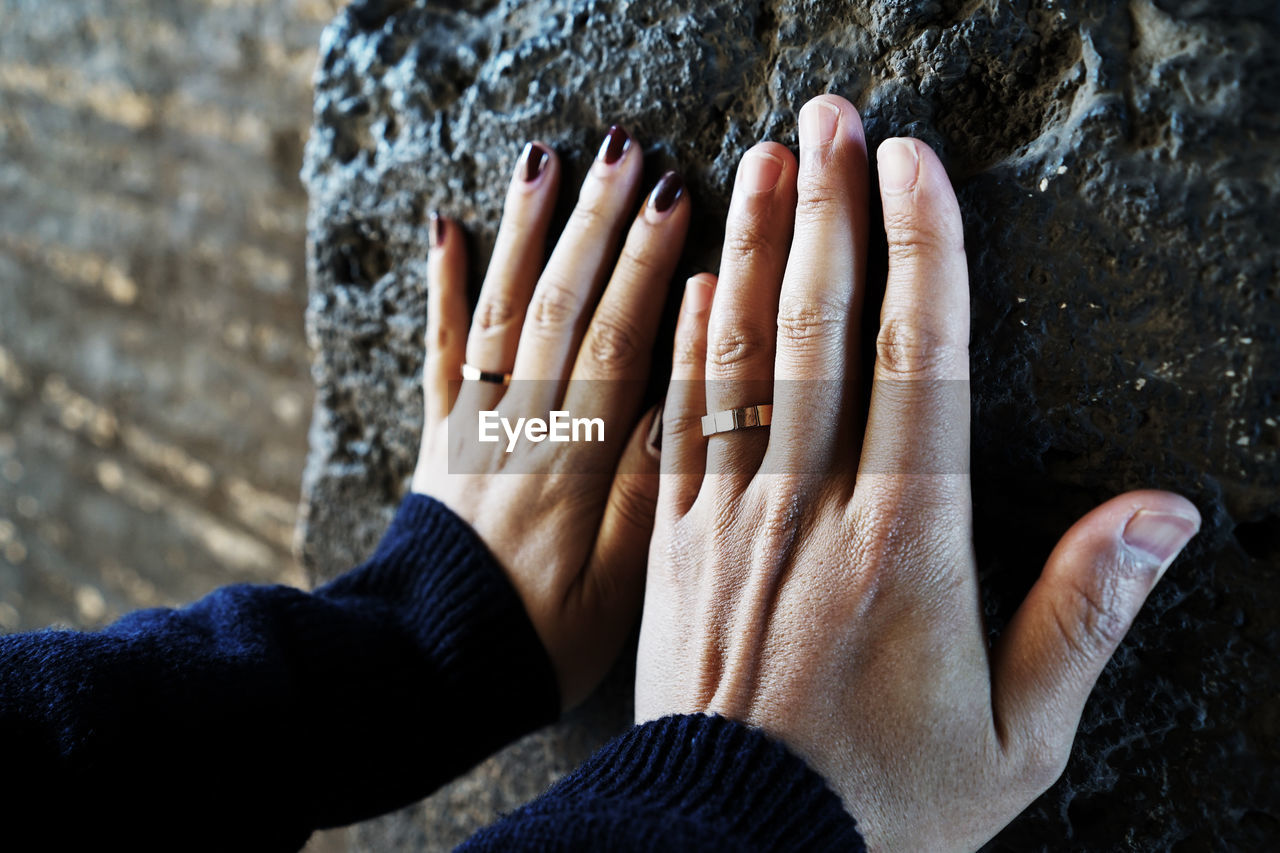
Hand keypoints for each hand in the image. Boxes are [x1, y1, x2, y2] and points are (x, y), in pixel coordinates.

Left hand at [415, 128, 688, 707]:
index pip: (618, 341)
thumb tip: (678, 398)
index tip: (675, 197)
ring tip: (545, 157)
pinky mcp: (441, 432)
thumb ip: (645, 492)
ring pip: (503, 308)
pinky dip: (441, 287)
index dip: (647, 266)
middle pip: (562, 305)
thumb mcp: (616, 589)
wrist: (430, 666)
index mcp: (575, 460)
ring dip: (526, 230)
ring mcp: (474, 421)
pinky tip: (446, 226)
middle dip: (595, 222)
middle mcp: (522, 423)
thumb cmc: (536, 637)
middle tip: (626, 150)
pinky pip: (439, 350)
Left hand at [635, 94, 1199, 850]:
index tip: (913, 164)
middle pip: (820, 329)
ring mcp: (727, 521)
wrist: (738, 843)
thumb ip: (1089, 613)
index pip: (917, 359)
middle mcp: (810, 509)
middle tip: (829, 119)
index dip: (919, 247)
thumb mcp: (1022, 733)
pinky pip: (676, 425)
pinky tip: (695, 285)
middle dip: (827, 210)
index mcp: (906, 542)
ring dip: (750, 250)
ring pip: (739, 358)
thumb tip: (1164, 514)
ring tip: (760, 162)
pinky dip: (688, 346)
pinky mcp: (668, 548)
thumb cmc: (888, 800)